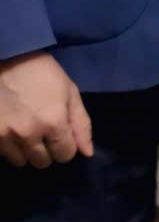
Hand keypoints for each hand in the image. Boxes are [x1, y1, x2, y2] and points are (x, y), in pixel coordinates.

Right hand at [0, 51, 90, 168]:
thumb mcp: (70, 93)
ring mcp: (5, 136)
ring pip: (21, 161)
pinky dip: (9, 147)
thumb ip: (81, 125)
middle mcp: (29, 134)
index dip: (66, 146)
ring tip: (26, 130)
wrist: (7, 60)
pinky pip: (3, 154)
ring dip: (26, 150)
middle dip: (47, 150)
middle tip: (44, 132)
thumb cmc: (43, 73)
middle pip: (43, 162)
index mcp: (54, 122)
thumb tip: (87, 152)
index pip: (65, 155)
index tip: (62, 135)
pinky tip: (12, 130)